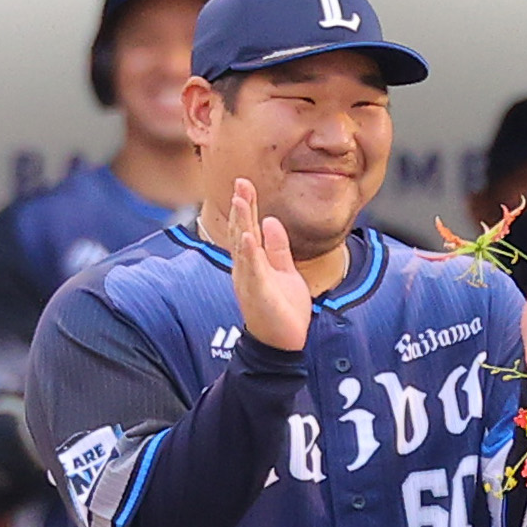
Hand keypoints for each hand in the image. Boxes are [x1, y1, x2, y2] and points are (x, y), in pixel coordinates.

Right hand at [224, 178, 310, 353]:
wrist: (283, 344)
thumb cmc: (282, 310)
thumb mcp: (285, 272)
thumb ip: (278, 248)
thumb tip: (271, 220)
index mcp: (254, 263)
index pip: (248, 228)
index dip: (247, 205)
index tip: (244, 182)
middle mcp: (247, 270)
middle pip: (243, 232)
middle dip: (242, 207)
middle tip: (240, 182)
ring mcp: (251, 282)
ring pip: (244, 248)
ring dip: (242, 223)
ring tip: (242, 201)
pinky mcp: (259, 295)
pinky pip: (253, 272)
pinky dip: (250, 254)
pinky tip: (248, 238)